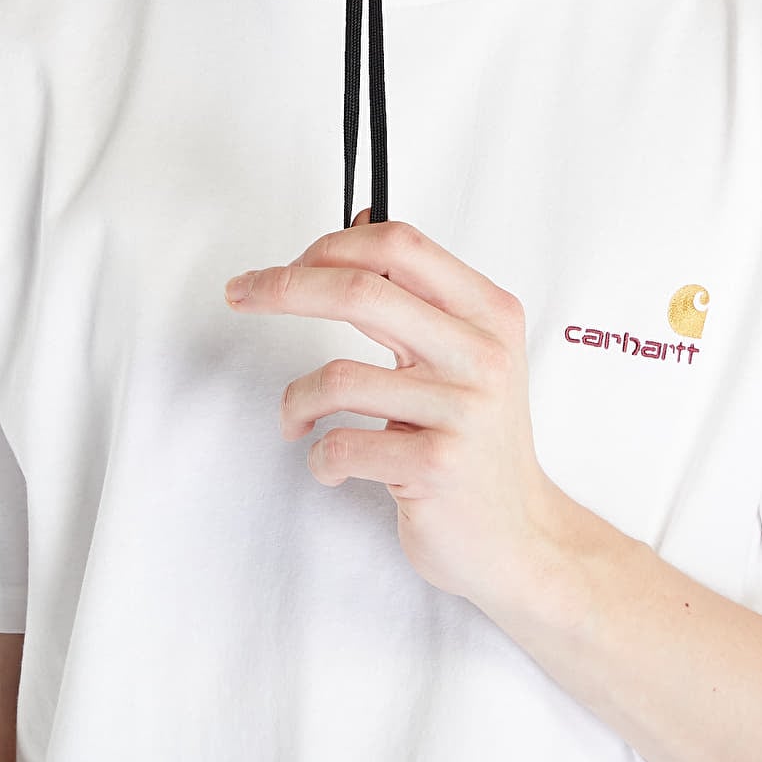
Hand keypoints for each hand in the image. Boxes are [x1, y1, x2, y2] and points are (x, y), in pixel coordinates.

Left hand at [222, 209, 569, 612]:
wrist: (519, 537)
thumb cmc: (479, 442)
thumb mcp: (464, 354)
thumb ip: (414, 295)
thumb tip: (357, 225)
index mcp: (488, 313)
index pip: (399, 247)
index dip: (331, 245)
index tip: (288, 264)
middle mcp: (480, 354)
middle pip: (359, 290)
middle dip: (284, 287)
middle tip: (242, 295)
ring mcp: (461, 410)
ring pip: (336, 377)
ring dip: (296, 401)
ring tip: (299, 419)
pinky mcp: (436, 465)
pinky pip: (342, 444)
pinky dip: (320, 456)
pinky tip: (334, 463)